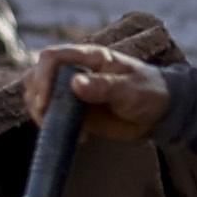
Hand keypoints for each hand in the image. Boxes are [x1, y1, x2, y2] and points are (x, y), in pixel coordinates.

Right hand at [18, 42, 167, 137]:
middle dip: (36, 98)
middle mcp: (74, 71)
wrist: (160, 112)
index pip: (52, 58)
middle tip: (48, 119)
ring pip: (39, 96)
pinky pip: (53, 117)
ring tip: (60, 129)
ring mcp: (72, 92)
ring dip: (41, 114)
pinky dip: (56, 128)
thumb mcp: (130, 89)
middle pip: (36, 76)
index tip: (44, 104)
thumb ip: (104, 86)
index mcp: (88, 57)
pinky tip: (79, 138)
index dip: (42, 78)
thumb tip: (75, 84)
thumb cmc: (149, 91)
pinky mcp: (74, 111)